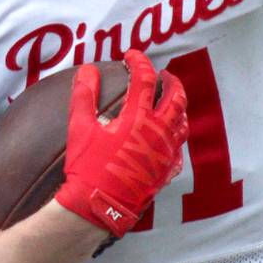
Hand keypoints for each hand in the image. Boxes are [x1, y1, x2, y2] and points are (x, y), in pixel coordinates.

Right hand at [55, 50, 187, 237]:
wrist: (99, 206)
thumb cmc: (87, 167)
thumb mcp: (80, 128)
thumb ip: (84, 96)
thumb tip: (87, 70)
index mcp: (138, 118)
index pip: (145, 79)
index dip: (139, 62)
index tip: (130, 55)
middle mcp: (159, 132)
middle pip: (176, 98)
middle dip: (171, 81)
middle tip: (164, 74)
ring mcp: (167, 153)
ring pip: (182, 123)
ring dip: (178, 108)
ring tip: (170, 102)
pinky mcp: (167, 172)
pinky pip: (178, 150)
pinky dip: (175, 138)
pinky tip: (169, 138)